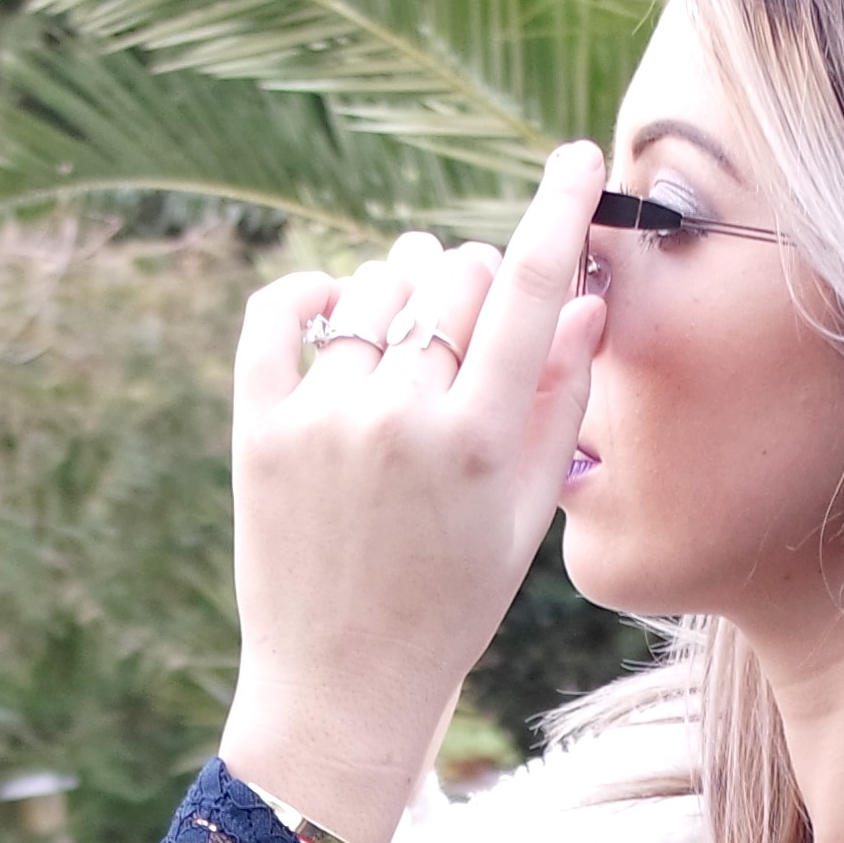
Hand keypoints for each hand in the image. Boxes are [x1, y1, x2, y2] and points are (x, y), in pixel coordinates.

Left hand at [218, 143, 607, 842]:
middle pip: (455, 276)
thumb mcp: (523, 517)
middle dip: (476, 279)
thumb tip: (583, 300)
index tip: (577, 156)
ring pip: (378, 287)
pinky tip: (333, 307)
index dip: (559, 208)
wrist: (343, 686)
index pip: (530, 287)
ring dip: (403, 291)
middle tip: (474, 323)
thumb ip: (556, 405)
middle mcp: (404, 419)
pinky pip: (282, 310)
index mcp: (483, 443)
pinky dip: (312, 292)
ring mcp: (326, 419)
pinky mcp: (260, 426)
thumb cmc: (450, 606)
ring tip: (410, 340)